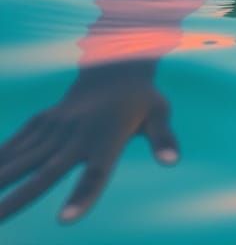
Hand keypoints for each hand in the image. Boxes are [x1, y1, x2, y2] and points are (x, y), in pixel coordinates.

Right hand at [0, 61, 178, 223]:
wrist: (114, 62)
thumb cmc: (141, 98)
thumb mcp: (159, 112)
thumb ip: (164, 138)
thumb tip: (172, 162)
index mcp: (106, 138)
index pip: (95, 174)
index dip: (82, 197)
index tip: (64, 221)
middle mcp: (76, 135)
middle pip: (44, 175)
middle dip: (15, 202)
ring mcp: (56, 127)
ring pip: (21, 160)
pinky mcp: (43, 121)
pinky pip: (16, 144)